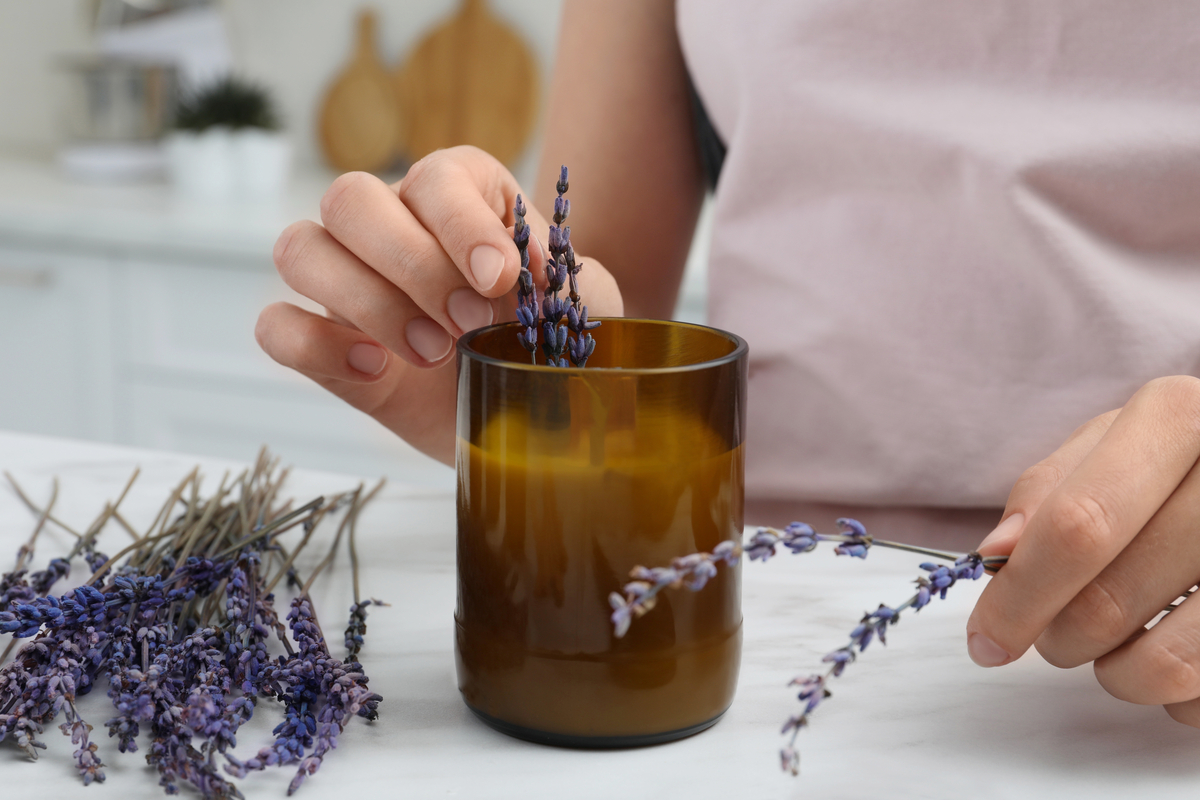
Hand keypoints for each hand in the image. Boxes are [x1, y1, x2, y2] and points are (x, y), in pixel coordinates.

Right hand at [255, 146, 622, 465]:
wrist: (533, 409)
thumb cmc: (556, 342)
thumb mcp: (582, 309)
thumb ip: (567, 283)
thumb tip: (531, 273)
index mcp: (458, 196)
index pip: (434, 177)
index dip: (460, 222)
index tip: (502, 277)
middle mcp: (391, 224)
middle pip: (350, 199)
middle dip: (411, 264)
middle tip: (469, 323)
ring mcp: (349, 283)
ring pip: (300, 249)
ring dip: (366, 302)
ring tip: (434, 354)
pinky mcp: (328, 346)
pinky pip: (277, 327)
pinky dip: (315, 346)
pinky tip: (375, 371)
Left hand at [968, 375, 1199, 725]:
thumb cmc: (1175, 467)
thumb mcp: (1113, 446)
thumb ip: (1049, 490)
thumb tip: (996, 552)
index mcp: (1179, 420)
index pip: (1078, 525)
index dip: (1021, 594)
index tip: (985, 639)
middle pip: (1107, 601)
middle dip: (1059, 635)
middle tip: (1056, 633)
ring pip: (1162, 661)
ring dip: (1116, 672)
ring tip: (1116, 643)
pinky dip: (1170, 692)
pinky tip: (1176, 651)